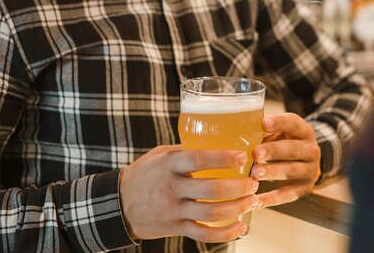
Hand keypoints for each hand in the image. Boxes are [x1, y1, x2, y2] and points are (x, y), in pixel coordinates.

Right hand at [119, 145, 259, 241]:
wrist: (118, 204)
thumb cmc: (145, 174)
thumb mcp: (161, 155)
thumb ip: (186, 150)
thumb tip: (219, 140)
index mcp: (170, 165)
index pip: (199, 159)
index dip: (223, 158)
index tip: (243, 156)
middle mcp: (172, 188)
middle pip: (212, 190)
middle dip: (239, 187)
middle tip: (254, 181)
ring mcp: (174, 211)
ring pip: (213, 213)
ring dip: (238, 207)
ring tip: (253, 199)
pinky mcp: (176, 228)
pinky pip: (204, 234)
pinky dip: (225, 234)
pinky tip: (241, 227)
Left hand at [251, 113, 320, 207]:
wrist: (306, 162)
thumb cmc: (283, 143)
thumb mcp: (278, 133)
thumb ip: (263, 132)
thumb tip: (236, 132)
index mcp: (303, 131)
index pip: (293, 123)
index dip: (279, 123)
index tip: (263, 124)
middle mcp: (311, 149)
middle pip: (292, 149)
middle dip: (273, 151)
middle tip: (255, 153)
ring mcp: (310, 170)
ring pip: (291, 170)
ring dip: (272, 172)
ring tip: (255, 174)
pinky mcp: (305, 188)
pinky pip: (288, 195)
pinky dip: (272, 199)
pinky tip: (256, 201)